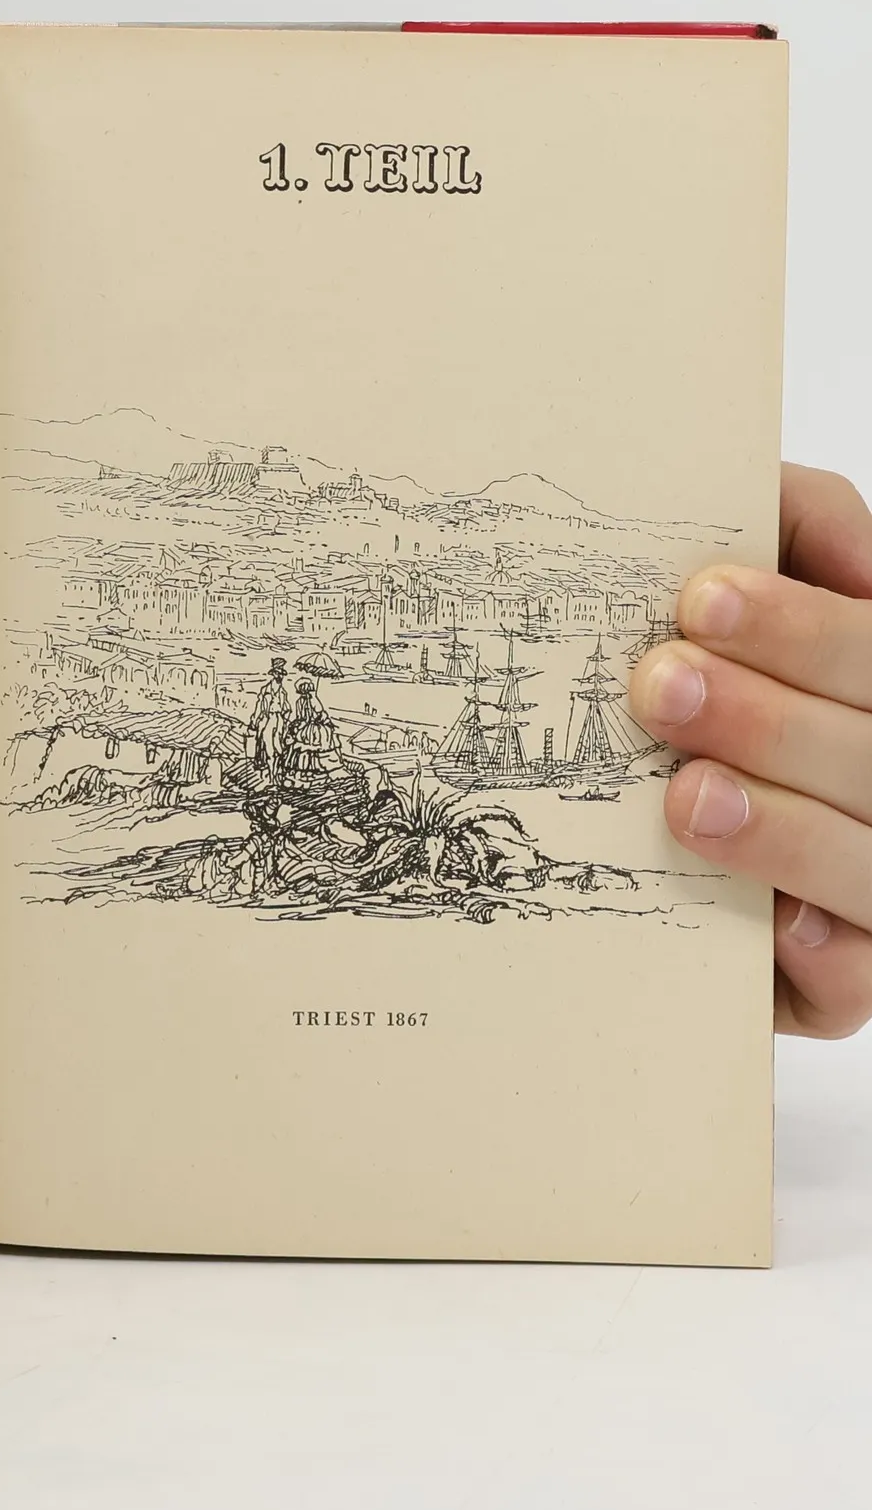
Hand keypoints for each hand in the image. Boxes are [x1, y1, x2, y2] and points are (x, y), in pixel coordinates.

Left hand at [629, 464, 871, 1037]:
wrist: (663, 819)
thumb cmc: (721, 680)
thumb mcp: (746, 595)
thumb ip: (797, 526)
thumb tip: (811, 528)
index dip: (802, 629)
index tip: (700, 596)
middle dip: (768, 719)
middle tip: (660, 686)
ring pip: (871, 865)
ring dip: (783, 831)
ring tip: (686, 796)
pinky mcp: (846, 978)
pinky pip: (855, 983)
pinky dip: (825, 957)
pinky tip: (775, 924)